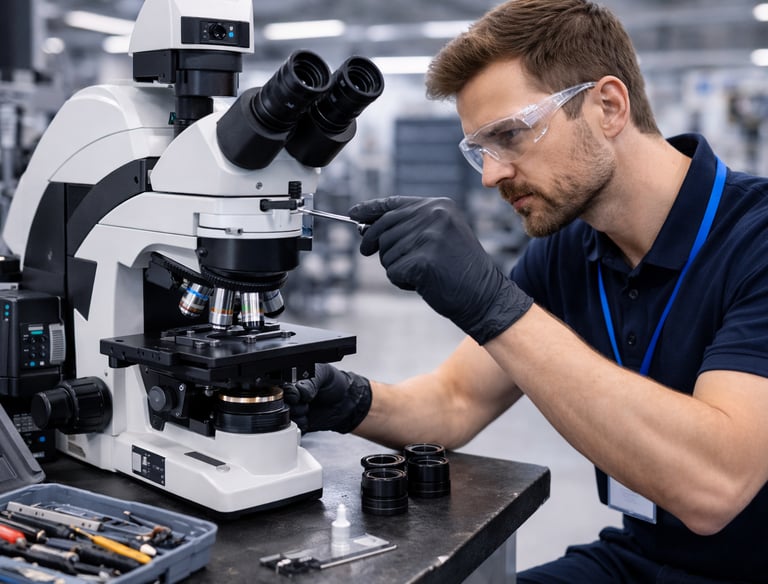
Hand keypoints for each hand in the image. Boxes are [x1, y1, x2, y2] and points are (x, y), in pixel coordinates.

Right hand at [283, 363, 371, 433]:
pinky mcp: (299, 422)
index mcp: (294, 379)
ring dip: (298, 413)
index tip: (300, 395)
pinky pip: (293, 426)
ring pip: (286, 415)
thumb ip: (311, 380)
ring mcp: (295, 408)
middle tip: (307, 401)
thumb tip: (301, 390)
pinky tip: (308, 418)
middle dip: (294, 404)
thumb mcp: (324, 374)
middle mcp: (292, 394)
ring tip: (309, 408)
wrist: (345, 401)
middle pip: (281, 402)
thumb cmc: (334, 383)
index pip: (283, 387)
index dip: (291, 392)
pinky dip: (301, 423)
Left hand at [349, 196, 532, 344]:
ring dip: (397, 267)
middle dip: (377, 246)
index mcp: (439, 206)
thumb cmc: (460, 270)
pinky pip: (392, 271)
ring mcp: (429, 237)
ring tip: (423, 272)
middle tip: (371, 253)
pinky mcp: (423, 260)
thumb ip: (410, 228)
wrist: (485, 295)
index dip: (370, 209)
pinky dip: (402, 281)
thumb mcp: (440, 237)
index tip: (353, 213)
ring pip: (386, 253)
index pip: (395, 204)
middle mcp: (434, 215)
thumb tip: (367, 229)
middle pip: (384, 228)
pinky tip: (423, 282)